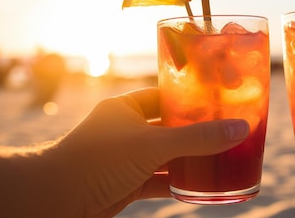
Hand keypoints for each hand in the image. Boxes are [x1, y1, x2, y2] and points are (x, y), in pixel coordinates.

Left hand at [51, 87, 249, 216]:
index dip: (190, 98)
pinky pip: (157, 180)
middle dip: (195, 133)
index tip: (217, 102)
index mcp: (126, 108)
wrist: (54, 199)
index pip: (165, 95)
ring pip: (165, 157)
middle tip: (225, 132)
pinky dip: (176, 183)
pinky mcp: (124, 184)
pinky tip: (198, 187)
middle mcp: (125, 130)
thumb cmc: (96, 160)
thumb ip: (197, 138)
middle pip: (169, 128)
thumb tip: (239, 129)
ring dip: (188, 160)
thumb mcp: (152, 144)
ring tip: (220, 159)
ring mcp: (125, 159)